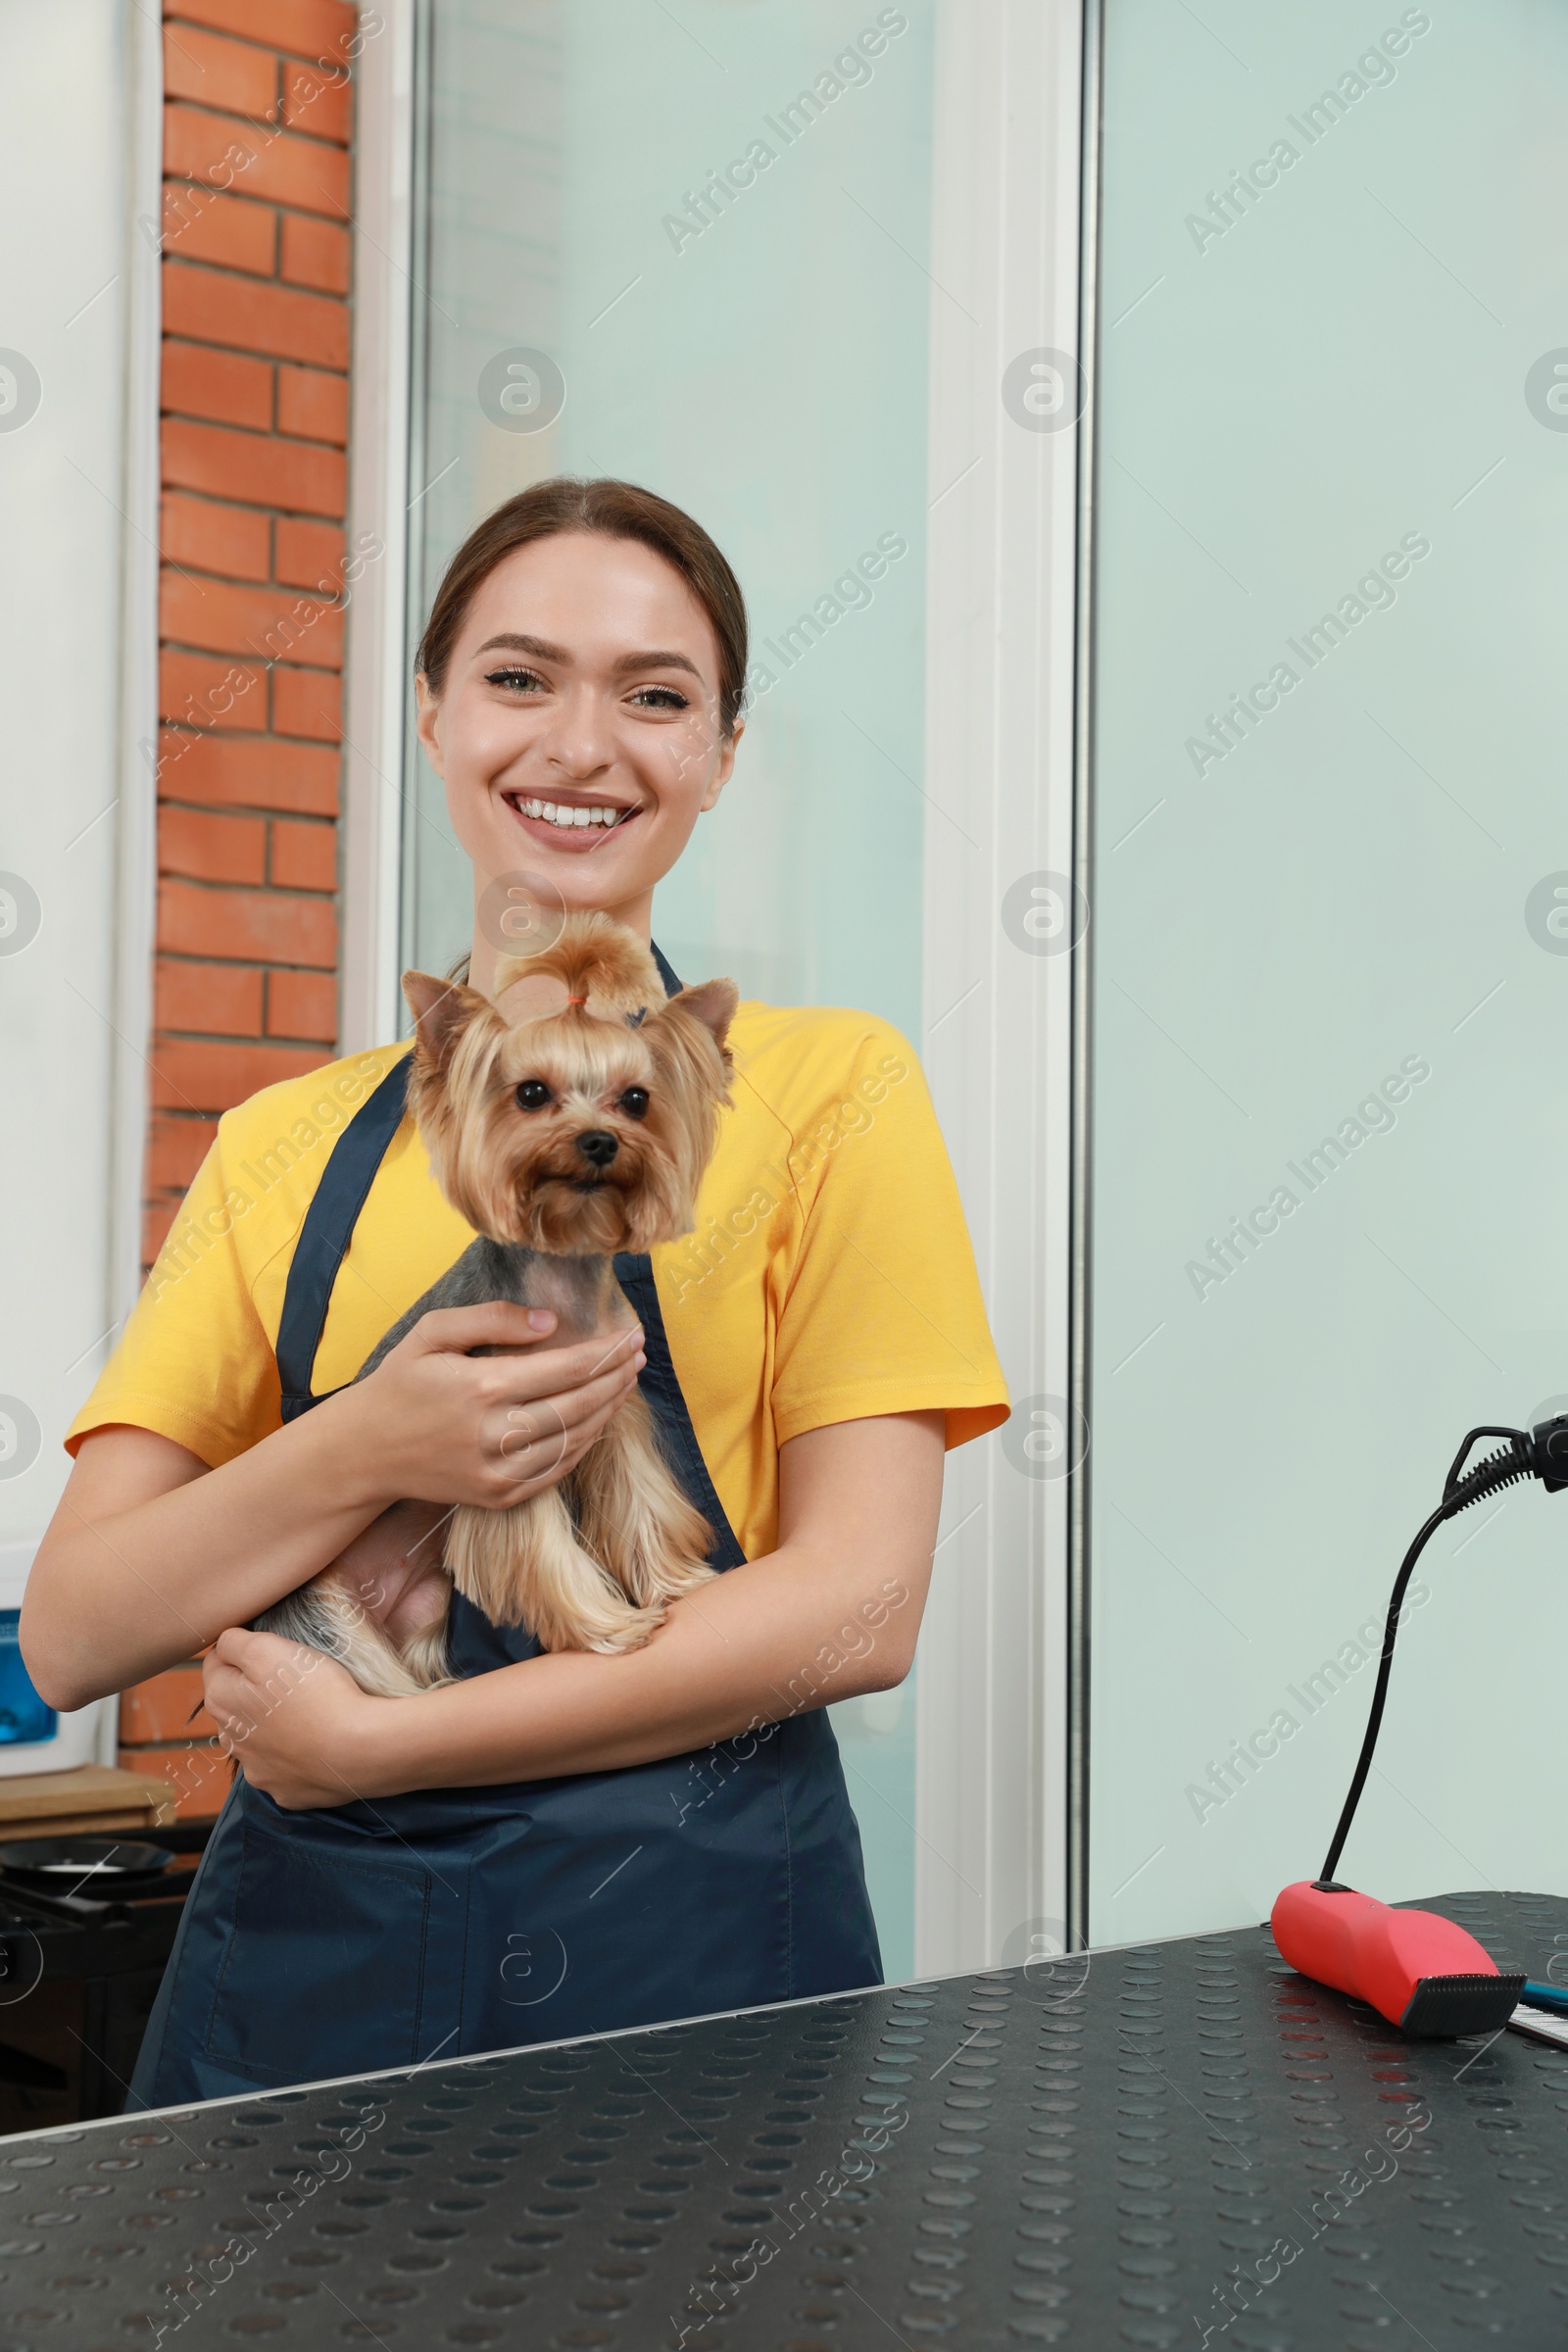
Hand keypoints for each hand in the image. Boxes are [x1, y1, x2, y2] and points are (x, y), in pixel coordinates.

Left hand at [204, 1626, 387, 1810]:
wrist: (359, 1750)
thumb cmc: (316, 1692)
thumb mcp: (268, 1649)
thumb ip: (233, 1641)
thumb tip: (222, 1643)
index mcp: (221, 1701)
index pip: (215, 1663)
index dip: (242, 1650)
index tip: (273, 1648)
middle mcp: (231, 1740)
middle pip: (235, 1703)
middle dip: (255, 1689)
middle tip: (294, 1678)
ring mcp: (258, 1770)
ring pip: (258, 1738)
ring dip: (273, 1724)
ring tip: (309, 1711)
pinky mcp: (285, 1791)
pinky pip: (284, 1767)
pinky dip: (296, 1755)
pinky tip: (317, 1744)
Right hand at [333, 1302, 645, 1515]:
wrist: (364, 1452)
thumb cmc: (400, 1383)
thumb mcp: (433, 1332)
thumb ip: (492, 1318)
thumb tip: (549, 1322)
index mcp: (481, 1386)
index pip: (566, 1368)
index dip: (606, 1353)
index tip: (632, 1337)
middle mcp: (494, 1433)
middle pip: (579, 1406)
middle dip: (616, 1379)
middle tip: (638, 1357)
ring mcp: (497, 1471)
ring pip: (574, 1440)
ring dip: (607, 1411)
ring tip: (625, 1384)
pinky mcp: (498, 1496)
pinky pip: (556, 1470)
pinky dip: (584, 1444)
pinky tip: (596, 1420)